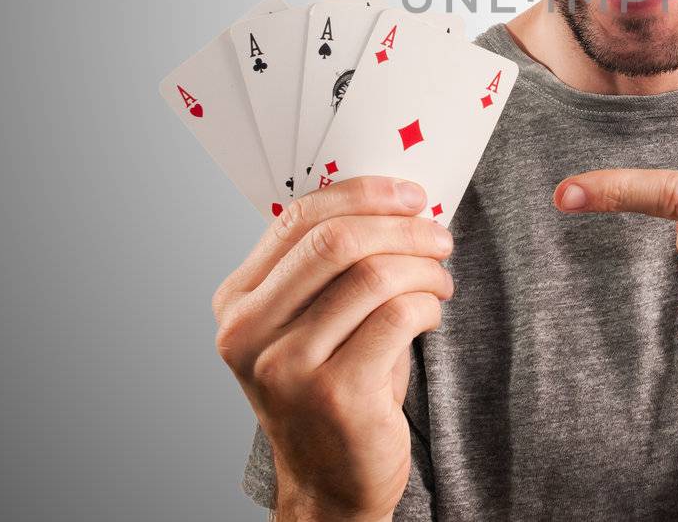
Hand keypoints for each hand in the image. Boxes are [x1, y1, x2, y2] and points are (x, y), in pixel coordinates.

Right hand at [212, 176, 455, 521]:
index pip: (298, 217)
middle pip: (337, 241)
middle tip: (439, 237)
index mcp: (237, 302)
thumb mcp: (310, 323)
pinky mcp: (336, 394)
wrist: (331, 482)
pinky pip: (397, 317)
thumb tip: (394, 200)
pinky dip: (427, 306)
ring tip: (440, 281)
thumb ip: (328, 267)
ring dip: (424, 268)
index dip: (363, 194)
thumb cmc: (331, 388)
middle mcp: (250, 333)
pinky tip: (431, 316)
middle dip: (402, 228)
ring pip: (374, 276)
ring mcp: (288, 366)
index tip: (410, 195)